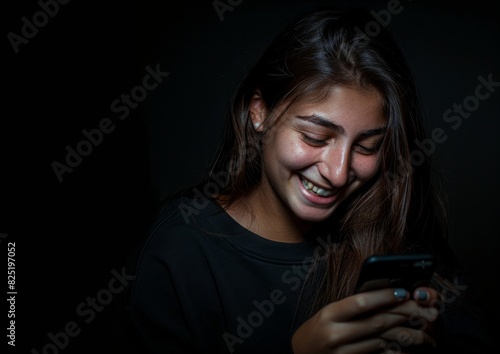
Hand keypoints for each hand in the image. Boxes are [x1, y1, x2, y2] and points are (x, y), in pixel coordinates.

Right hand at [291, 287, 439, 353]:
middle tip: (420, 309)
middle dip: (401, 314)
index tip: (403, 291)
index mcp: (329, 314)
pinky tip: (408, 348)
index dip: (384, 296)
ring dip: (403, 334)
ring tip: (420, 327)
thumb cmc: (319, 329)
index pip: (361, 302)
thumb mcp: (329, 312)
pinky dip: (395, 352)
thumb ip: (352, 306)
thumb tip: (385, 295)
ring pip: (381, 341)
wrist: (302, 353)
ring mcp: (343, 353)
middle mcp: (335, 334)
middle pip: (376, 322)